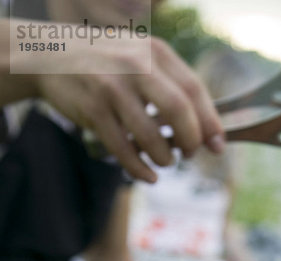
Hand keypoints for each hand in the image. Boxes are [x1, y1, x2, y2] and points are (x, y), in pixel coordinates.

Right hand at [35, 35, 224, 181]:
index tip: (219, 146)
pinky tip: (148, 176)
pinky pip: (124, 149)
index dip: (210, 122)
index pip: (194, 89)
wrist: (49, 56)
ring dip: (165, 158)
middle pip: (179, 110)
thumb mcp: (140, 60)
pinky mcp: (93, 110)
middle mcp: (136, 66)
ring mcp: (113, 88)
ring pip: (151, 135)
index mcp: (155, 53)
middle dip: (191, 141)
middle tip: (189, 154)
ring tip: (166, 161)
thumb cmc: (105, 65)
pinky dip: (140, 169)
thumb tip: (205, 128)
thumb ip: (169, 85)